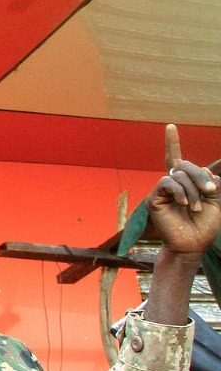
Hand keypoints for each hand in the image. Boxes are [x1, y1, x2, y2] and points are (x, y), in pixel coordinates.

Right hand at [147, 124, 219, 255]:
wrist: (192, 244)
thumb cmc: (204, 226)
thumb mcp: (215, 201)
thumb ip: (209, 183)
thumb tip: (202, 170)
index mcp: (186, 183)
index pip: (178, 160)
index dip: (172, 143)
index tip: (170, 126)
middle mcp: (173, 184)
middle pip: (185, 165)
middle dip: (198, 175)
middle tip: (209, 189)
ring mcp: (163, 191)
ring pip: (178, 175)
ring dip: (192, 189)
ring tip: (197, 206)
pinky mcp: (155, 198)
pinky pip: (167, 183)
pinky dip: (180, 191)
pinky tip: (185, 204)